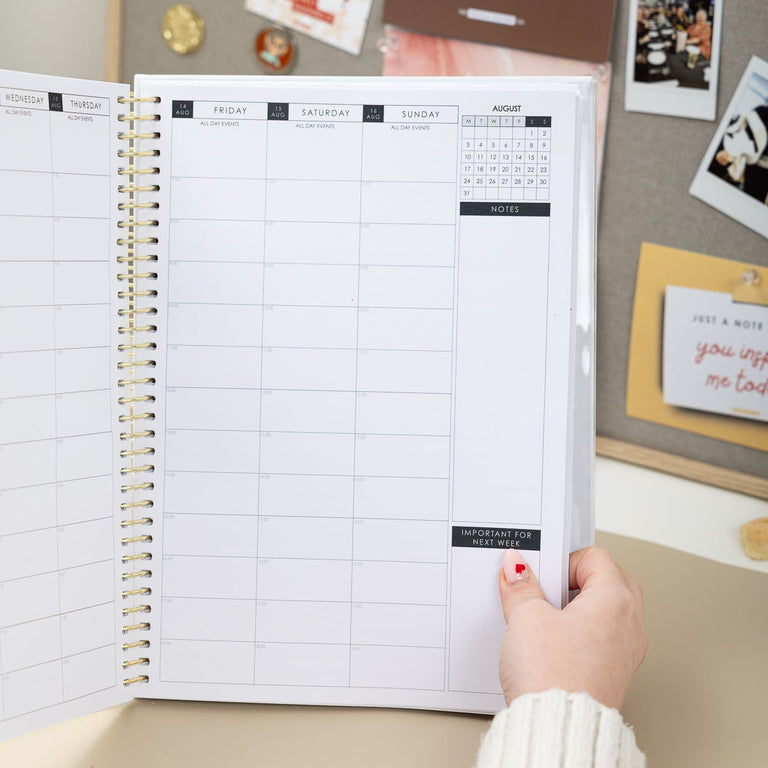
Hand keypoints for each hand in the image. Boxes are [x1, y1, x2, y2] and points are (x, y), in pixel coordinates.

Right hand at [497, 546, 646, 710]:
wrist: (557, 730)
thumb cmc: (553, 677)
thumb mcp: (526, 618)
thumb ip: (521, 587)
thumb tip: (516, 569)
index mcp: (615, 601)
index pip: (595, 558)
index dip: (563, 559)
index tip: (540, 572)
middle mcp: (629, 626)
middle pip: (609, 581)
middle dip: (576, 579)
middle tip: (546, 587)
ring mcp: (625, 654)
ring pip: (608, 612)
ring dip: (580, 607)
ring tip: (546, 615)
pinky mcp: (613, 676)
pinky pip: (603, 639)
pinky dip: (583, 632)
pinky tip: (554, 642)